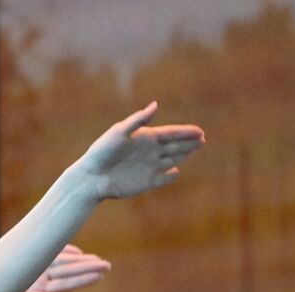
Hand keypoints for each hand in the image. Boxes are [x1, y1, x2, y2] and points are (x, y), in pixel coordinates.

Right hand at [11, 245, 111, 291]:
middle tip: (107, 265)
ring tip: (97, 260)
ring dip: (78, 261)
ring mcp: (33, 271)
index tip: (100, 275)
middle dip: (86, 268)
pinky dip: (62, 252)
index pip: (65, 283)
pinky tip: (76, 251)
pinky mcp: (26, 263)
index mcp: (35, 287)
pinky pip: (48, 256)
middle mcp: (37, 278)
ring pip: (60, 264)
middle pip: (67, 272)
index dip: (82, 278)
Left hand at [74, 103, 203, 200]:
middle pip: (174, 146)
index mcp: (144, 137)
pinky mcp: (144, 182)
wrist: (91, 177)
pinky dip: (169, 176)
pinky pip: (161, 179)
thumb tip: (156, 105)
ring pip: (170, 159)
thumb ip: (138, 120)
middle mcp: (148, 152)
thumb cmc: (102, 151)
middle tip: (203, 139)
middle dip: (188, 142)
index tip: (200, 131)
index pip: (170, 133)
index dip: (186, 132)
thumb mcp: (119, 132)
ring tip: (196, 148)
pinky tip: (176, 172)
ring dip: (183, 154)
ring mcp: (147, 167)